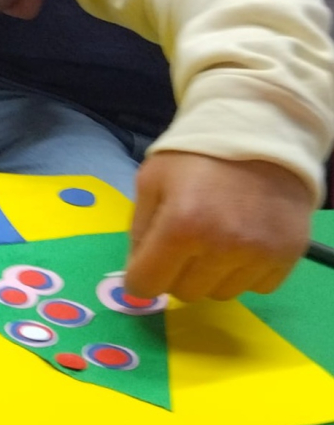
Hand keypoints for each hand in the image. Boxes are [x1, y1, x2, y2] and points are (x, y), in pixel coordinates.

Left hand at [124, 152, 313, 301]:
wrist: (261, 130)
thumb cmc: (196, 156)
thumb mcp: (150, 183)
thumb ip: (138, 232)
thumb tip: (137, 276)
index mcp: (181, 227)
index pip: (145, 286)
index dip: (141, 277)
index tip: (148, 264)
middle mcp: (222, 245)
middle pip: (182, 293)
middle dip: (177, 273)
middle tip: (186, 241)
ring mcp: (258, 253)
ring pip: (219, 294)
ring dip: (212, 275)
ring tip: (218, 236)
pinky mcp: (287, 255)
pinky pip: (255, 287)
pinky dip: (246, 272)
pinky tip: (244, 240)